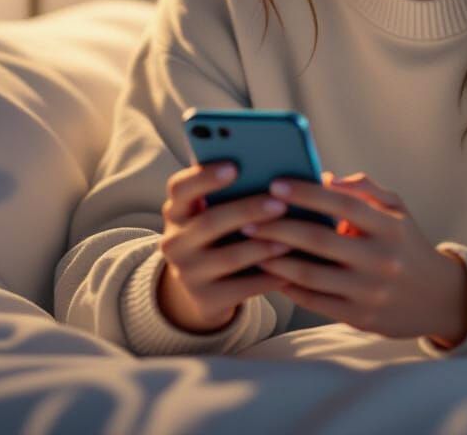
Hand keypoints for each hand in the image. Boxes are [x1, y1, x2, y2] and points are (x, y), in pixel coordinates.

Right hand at [157, 161, 295, 333]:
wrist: (208, 289)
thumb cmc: (224, 235)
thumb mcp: (218, 213)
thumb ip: (236, 192)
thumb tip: (279, 171)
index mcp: (177, 211)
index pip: (180, 188)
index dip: (205, 177)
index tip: (234, 167)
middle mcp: (175, 242)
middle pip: (210, 222)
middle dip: (247, 211)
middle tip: (280, 204)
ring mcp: (187, 273)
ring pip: (229, 257)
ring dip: (263, 246)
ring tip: (292, 239)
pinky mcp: (205, 300)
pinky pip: (242, 288)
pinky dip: (269, 278)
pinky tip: (291, 270)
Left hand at [243, 170, 466, 343]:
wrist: (438, 298)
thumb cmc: (406, 244)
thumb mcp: (397, 210)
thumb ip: (364, 189)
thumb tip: (327, 178)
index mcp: (391, 227)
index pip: (344, 204)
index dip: (307, 193)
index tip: (276, 184)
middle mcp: (381, 260)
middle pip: (319, 240)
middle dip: (278, 227)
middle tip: (248, 216)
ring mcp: (370, 292)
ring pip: (311, 274)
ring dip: (275, 258)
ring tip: (250, 244)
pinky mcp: (360, 318)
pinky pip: (314, 301)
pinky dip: (288, 286)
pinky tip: (269, 272)